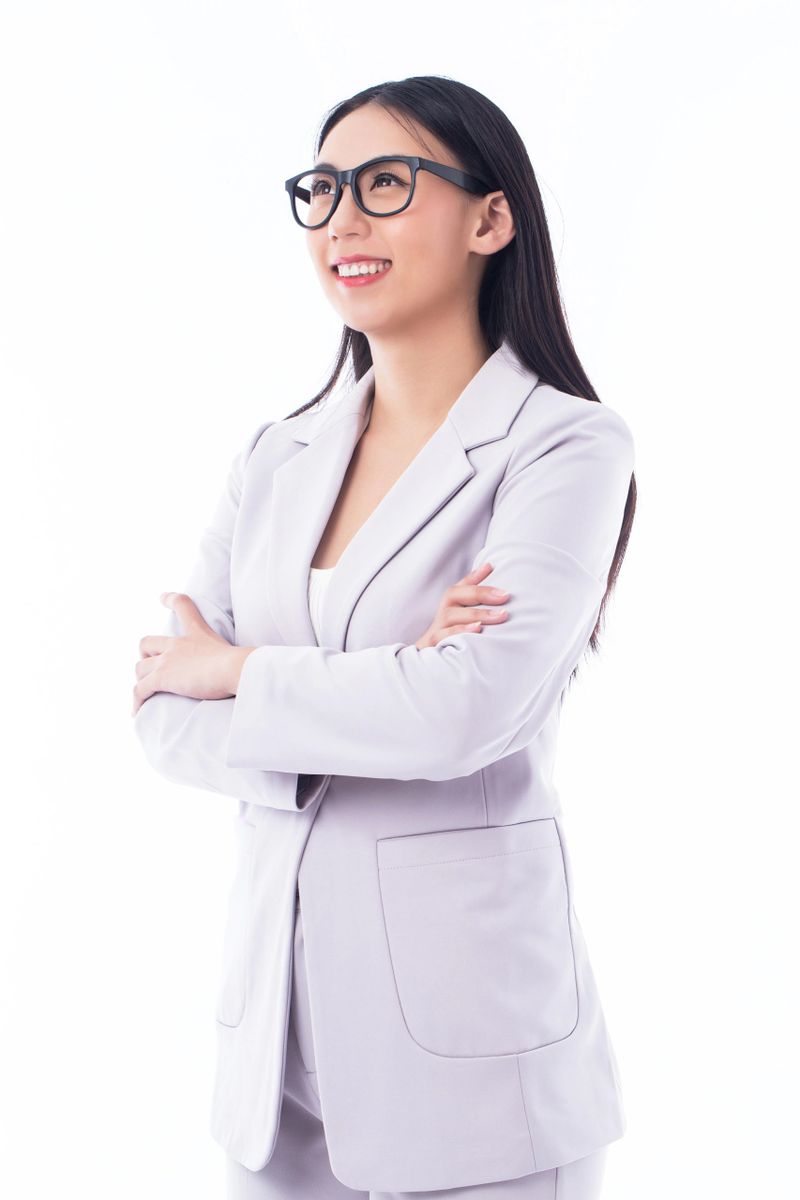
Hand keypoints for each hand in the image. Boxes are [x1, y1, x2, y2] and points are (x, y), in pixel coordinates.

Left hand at [131, 592, 252, 716]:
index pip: (183, 606)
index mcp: (197, 633)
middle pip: (147, 643)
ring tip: (145, 695)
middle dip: (144, 656)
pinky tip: (136, 712)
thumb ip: (235, 658)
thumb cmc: (243, 665)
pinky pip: (140, 690)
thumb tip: (249, 668)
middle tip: (149, 668)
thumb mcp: (237, 653)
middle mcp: (177, 644)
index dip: (171, 600)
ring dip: (140, 681)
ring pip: (140, 668)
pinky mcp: (162, 677)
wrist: (236, 670)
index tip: (162, 597)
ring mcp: (167, 660)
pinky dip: (136, 702)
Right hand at [414, 562, 509, 649]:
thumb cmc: (451, 637)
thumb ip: (476, 597)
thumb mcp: (463, 617)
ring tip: (499, 615)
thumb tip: (491, 568)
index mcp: (450, 606)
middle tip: (505, 596)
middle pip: (453, 595)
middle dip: (480, 593)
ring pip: (450, 616)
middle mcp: (442, 614)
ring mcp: (436, 630)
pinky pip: (443, 637)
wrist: (427, 665)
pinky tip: (478, 630)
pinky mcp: (433, 646)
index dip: (476, 575)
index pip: (461, 585)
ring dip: (475, 614)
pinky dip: (460, 632)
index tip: (492, 566)